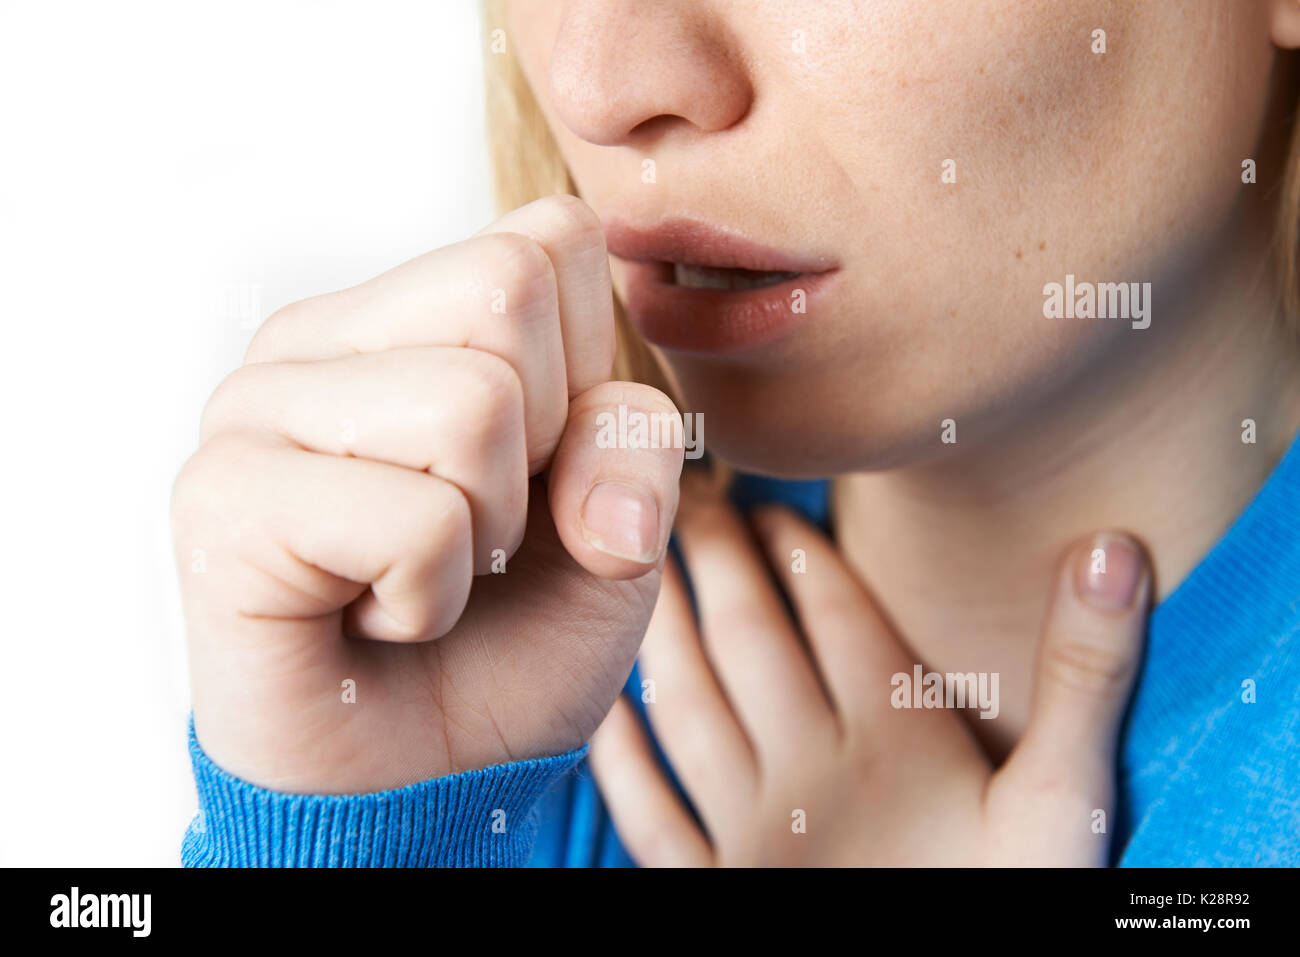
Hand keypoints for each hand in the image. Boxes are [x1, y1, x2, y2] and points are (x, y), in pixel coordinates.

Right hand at [172, 195, 683, 793]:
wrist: (423, 772)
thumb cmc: (509, 638)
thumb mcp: (620, 533)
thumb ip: (634, 447)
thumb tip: (596, 441)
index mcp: (409, 312)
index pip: (552, 239)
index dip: (590, 378)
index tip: (536, 474)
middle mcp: (319, 336)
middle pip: (510, 290)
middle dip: (542, 448)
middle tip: (476, 531)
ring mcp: (255, 408)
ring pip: (472, 401)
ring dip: (484, 532)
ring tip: (423, 573)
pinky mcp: (222, 500)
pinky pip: (415, 516)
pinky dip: (430, 596)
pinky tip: (374, 614)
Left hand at [589, 478, 1149, 865]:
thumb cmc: (1010, 909)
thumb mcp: (1068, 803)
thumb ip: (1084, 676)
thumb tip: (1113, 549)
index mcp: (894, 739)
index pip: (833, 613)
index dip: (798, 548)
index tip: (763, 498)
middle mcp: (809, 771)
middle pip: (750, 639)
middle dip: (716, 560)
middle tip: (684, 494)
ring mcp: (750, 832)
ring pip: (690, 706)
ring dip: (663, 631)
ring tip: (640, 569)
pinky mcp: (712, 889)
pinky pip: (651, 812)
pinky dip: (622, 757)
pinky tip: (603, 710)